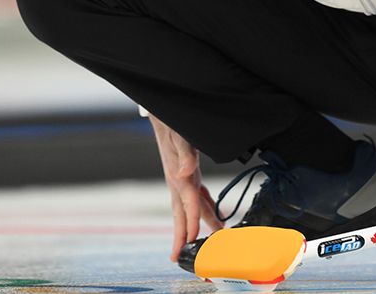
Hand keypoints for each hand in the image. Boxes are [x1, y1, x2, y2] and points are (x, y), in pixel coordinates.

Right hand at [150, 115, 223, 260]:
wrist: (163, 117)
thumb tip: (185, 173)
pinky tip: (212, 213)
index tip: (193, 240)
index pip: (188, 204)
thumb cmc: (172, 128)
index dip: (192, 222)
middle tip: (180, 258)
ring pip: (191, 207)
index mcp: (179, 177)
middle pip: (182, 215)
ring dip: (197, 224)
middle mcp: (179, 182)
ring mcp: (182, 179)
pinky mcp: (187, 174)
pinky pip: (196, 196)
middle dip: (183, 236)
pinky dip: (204, 207)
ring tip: (208, 241)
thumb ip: (185, 156)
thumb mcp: (180, 138)